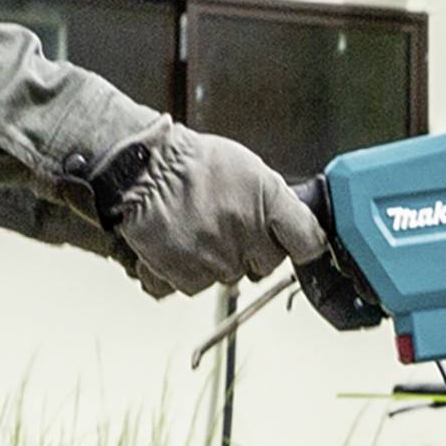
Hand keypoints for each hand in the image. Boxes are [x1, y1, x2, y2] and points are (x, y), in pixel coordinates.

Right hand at [91, 122, 325, 295]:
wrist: (137, 167)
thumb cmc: (189, 162)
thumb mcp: (247, 167)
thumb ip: (275, 201)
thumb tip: (294, 225)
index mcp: (268, 204)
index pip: (308, 242)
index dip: (302, 247)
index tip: (297, 247)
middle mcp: (247, 236)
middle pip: (265, 265)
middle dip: (250, 251)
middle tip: (226, 225)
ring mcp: (217, 260)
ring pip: (229, 276)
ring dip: (216, 259)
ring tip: (195, 227)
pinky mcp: (186, 275)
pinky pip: (195, 284)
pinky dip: (185, 269)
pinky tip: (178, 242)